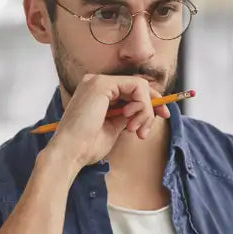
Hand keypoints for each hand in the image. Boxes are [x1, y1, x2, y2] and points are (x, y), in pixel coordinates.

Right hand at [47, 74, 170, 168]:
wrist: (70, 152)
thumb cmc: (87, 145)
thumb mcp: (114, 127)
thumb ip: (127, 114)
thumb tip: (146, 110)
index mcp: (96, 92)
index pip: (130, 90)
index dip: (149, 102)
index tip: (162, 115)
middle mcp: (96, 82)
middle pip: (137, 86)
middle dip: (151, 106)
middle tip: (154, 124)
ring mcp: (98, 81)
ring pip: (139, 87)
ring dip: (145, 110)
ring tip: (135, 129)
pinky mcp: (102, 84)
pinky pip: (136, 87)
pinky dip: (141, 105)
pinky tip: (130, 120)